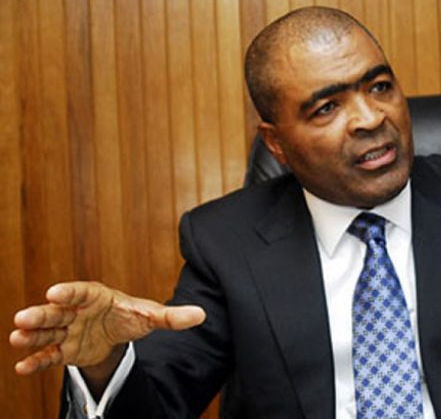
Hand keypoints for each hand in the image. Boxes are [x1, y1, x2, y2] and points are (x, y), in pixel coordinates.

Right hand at [10, 282, 205, 374]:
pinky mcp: (64, 350)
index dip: (68, 291)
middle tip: (22, 318)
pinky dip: (36, 361)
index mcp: (96, 296)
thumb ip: (172, 316)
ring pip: (47, 332)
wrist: (118, 333)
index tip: (54, 292)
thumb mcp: (150, 316)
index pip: (80, 291)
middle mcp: (76, 311)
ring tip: (16, 337)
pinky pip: (48, 355)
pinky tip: (22, 367)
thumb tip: (202, 315)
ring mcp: (67, 331)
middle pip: (57, 312)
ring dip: (32, 336)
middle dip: (41, 315)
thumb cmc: (130, 317)